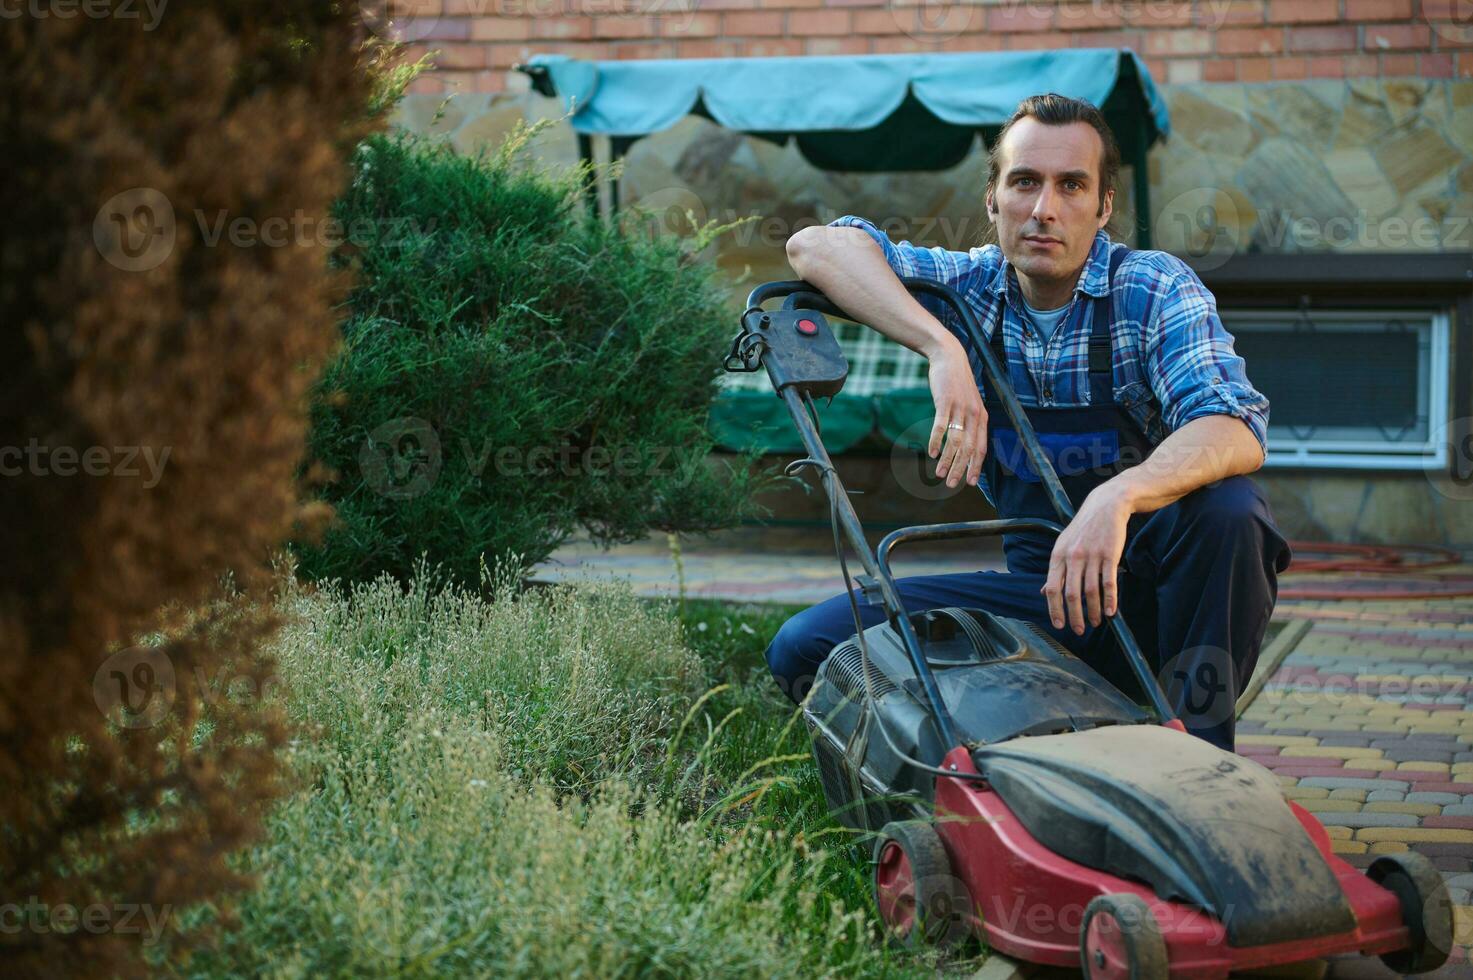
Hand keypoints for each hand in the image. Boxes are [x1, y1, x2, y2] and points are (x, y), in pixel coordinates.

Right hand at [926, 342, 986, 488]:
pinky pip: (941, 426)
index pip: (981, 447)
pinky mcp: (945, 402)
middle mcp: (974, 414)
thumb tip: (965, 444)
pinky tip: (932, 453)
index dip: (976, 466)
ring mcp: (960, 408)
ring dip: (947, 460)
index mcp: (982, 417)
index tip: (970, 483)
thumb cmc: (958, 384)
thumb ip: (970, 422)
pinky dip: (936, 441)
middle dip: (960, 469)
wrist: (950, 358)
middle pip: (968, 448)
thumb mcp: (970, 403)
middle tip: (951, 485)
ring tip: (939, 474)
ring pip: (955, 441)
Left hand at [1041, 484, 1132, 634]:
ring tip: (1096, 622)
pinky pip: (1109, 582)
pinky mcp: (1110, 555)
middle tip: (1079, 630)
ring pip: (1091, 591)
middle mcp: (1073, 557)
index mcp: (1058, 556)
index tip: (1059, 624)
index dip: (1055, 609)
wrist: (1106, 505)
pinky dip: (1110, 600)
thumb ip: (1055, 570)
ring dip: (1094, 611)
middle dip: (1074, 616)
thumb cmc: (1084, 528)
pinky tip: (1111, 612)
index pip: (1052, 588)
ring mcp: (1092, 556)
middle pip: (1071, 594)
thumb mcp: (1063, 545)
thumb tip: (1044, 591)